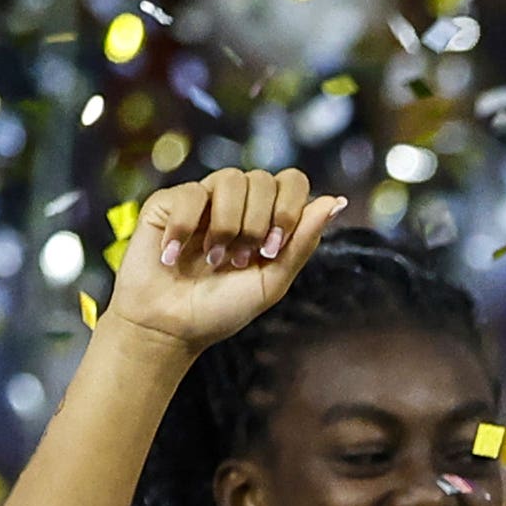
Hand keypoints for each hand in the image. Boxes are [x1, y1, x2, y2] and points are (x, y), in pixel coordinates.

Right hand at [104, 168, 347, 357]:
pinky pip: (190, 192)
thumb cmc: (221, 309)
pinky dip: (186, 227)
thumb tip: (336, 201)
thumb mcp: (272, 282)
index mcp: (266, 219)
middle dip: (257, 223)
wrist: (169, 327)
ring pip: (230, 178)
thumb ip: (303, 242)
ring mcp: (203, 199)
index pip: (292, 182)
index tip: (272, 248)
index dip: (288, 208)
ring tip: (213, 259)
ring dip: (227, 224)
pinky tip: (174, 256)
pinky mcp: (169, 201)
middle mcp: (237, 203)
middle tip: (240, 260)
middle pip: (263, 179)